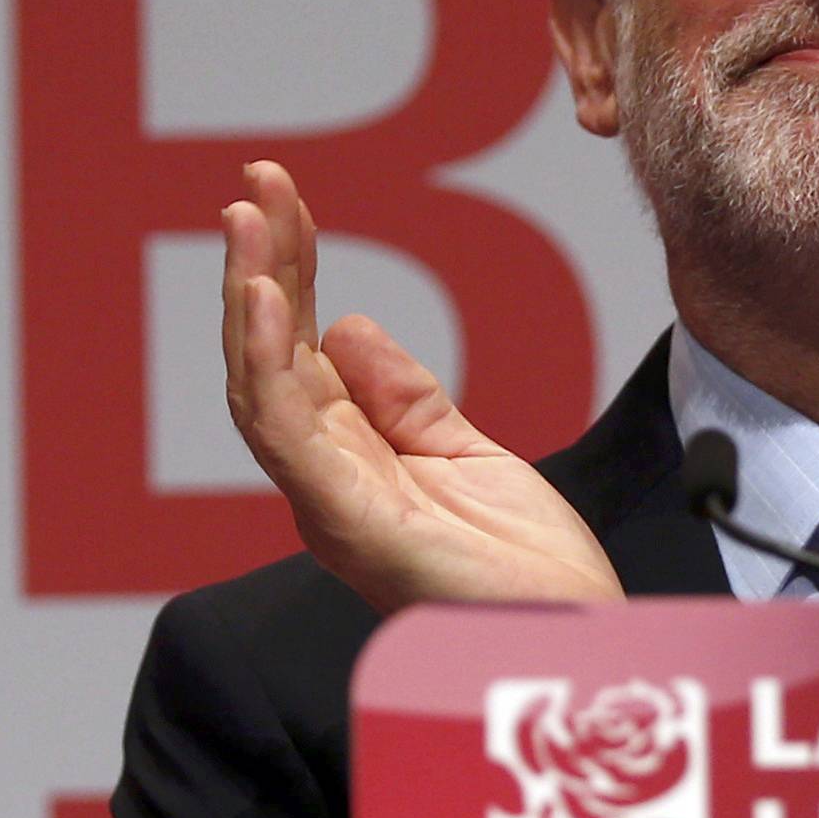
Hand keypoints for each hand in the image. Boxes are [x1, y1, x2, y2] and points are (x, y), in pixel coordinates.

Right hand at [223, 160, 622, 612]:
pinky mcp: (350, 521)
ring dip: (251, 298)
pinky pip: (291, 435)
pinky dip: (270, 365)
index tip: (281, 197)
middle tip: (254, 184)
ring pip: (263, 386)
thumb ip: (405, 394)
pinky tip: (267, 302)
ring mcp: (331, 500)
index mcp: (351, 457)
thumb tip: (347, 323)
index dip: (290, 269)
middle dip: (263, 265)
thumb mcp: (468, 452)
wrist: (573, 633)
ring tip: (245, 222)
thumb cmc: (522, 564)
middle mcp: (326, 477)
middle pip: (275, 356)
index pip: (304, 348)